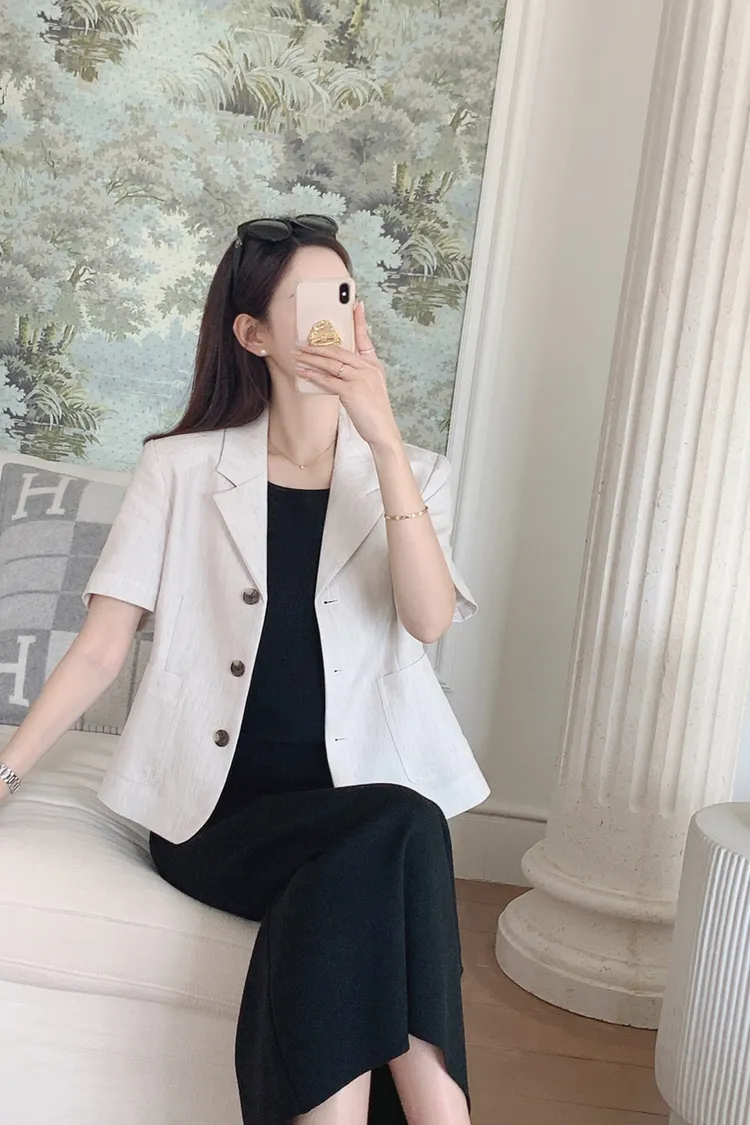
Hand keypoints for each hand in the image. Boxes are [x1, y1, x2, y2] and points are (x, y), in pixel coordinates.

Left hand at [292, 302, 401, 449]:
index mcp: (373, 365)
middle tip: (301, 342)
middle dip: (318, 346)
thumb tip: (336, 370)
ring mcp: (360, 378)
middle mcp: (368, 368)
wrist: (383, 430)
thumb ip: (357, 375)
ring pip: (331, 363)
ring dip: (311, 359)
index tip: (356, 305)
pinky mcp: (352, 391)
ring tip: (297, 355)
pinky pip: (328, 380)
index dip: (360, 321)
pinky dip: (313, 376)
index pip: (365, 338)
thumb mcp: (371, 388)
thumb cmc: (374, 412)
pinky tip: (303, 373)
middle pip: (339, 350)